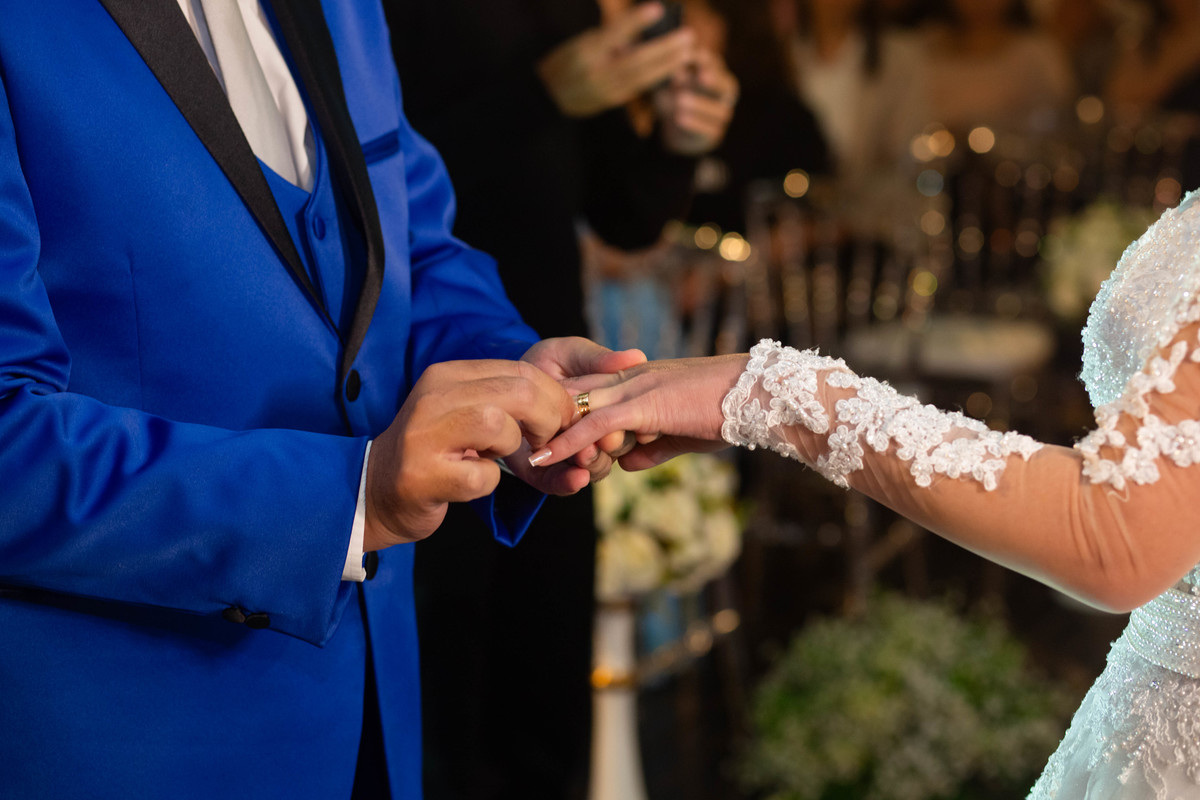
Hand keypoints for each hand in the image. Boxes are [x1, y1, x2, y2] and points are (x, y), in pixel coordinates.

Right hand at [364, 359, 576, 550]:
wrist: (373, 490)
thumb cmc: (433, 452)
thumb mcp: (462, 412)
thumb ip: (502, 399)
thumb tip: (565, 403)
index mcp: (446, 375)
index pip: (520, 369)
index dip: (554, 396)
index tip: (562, 420)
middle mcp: (433, 397)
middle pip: (518, 391)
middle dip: (548, 419)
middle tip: (545, 443)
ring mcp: (425, 436)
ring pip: (500, 426)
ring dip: (513, 449)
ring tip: (495, 459)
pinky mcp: (425, 476)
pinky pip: (484, 475)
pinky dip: (488, 483)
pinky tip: (468, 482)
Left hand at [514, 337, 646, 489]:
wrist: (506, 375)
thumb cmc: (546, 360)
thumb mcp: (573, 352)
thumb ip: (599, 359)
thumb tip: (636, 357)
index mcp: (607, 409)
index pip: (626, 423)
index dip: (628, 426)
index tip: (628, 424)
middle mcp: (593, 435)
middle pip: (613, 449)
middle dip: (610, 447)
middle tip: (605, 441)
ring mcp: (570, 454)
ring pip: (593, 469)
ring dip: (593, 464)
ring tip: (585, 454)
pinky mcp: (543, 470)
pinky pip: (558, 484)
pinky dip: (569, 482)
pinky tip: (576, 477)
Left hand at [530, 353, 748, 471]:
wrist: (757, 394)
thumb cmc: (729, 412)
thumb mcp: (683, 434)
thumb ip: (654, 447)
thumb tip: (628, 464)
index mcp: (638, 382)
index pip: (588, 393)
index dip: (560, 415)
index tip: (535, 437)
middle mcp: (629, 380)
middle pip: (571, 396)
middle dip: (541, 421)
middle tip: (513, 445)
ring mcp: (633, 390)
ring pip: (576, 410)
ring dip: (546, 435)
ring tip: (518, 457)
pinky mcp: (642, 406)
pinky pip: (594, 426)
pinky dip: (567, 443)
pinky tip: (545, 459)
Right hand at [537, 2, 694, 117]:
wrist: (548, 96)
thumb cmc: (566, 60)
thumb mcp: (581, 41)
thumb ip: (609, 36)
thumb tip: (639, 27)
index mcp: (584, 52)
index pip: (612, 34)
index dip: (636, 21)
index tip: (657, 8)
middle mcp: (595, 73)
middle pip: (635, 61)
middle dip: (664, 49)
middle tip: (689, 35)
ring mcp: (604, 90)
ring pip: (642, 78)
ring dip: (668, 64)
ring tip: (688, 51)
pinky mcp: (612, 101)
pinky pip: (640, 88)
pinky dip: (658, 76)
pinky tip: (674, 68)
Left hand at [654, 48, 737, 155]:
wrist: (673, 128)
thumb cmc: (674, 98)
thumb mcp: (671, 84)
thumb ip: (676, 76)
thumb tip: (678, 71)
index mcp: (717, 77)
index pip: (717, 66)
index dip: (706, 61)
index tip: (692, 56)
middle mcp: (724, 96)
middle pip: (730, 86)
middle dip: (716, 80)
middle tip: (701, 76)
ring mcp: (721, 116)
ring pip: (721, 111)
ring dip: (701, 105)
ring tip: (680, 100)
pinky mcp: (714, 135)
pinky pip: (710, 131)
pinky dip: (695, 124)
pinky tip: (679, 118)